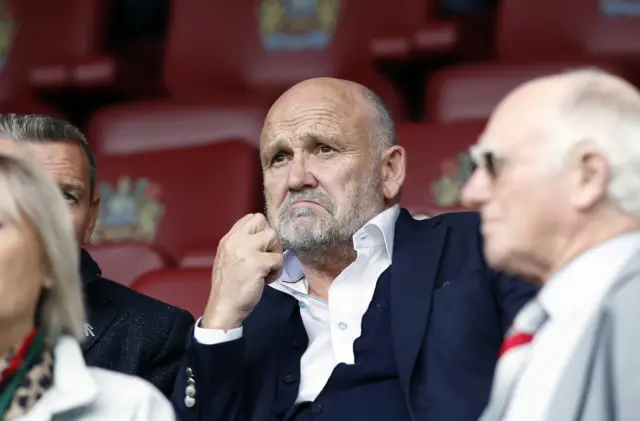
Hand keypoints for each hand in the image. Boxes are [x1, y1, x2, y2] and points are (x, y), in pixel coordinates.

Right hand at [201, 213, 283, 329]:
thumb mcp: (228, 258)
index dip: (260, 231)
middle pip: (262, 220)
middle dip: (269, 237)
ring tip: (267, 268)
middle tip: (266, 255)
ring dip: (275, 253)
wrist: (224, 307)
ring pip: (273, 236)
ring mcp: (246, 250)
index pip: (250, 218)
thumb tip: (262, 238)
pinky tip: (266, 279)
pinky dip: (277, 270)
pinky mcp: (257, 263)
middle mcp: (235, 241)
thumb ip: (241, 245)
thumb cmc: (228, 287)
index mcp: (228, 239)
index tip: (261, 247)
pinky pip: (278, 259)